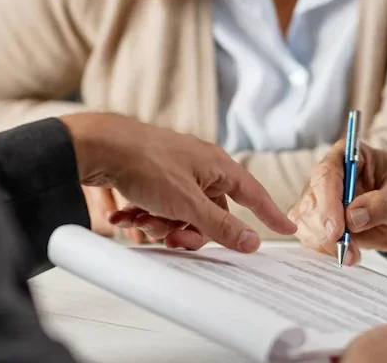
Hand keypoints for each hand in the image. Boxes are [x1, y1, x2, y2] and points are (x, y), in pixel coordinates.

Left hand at [61, 113, 294, 251]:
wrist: (99, 146)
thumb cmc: (145, 163)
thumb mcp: (188, 204)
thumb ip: (221, 225)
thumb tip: (251, 241)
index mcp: (217, 166)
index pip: (253, 194)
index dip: (270, 213)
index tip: (287, 229)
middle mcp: (199, 166)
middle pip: (210, 213)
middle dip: (190, 230)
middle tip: (173, 236)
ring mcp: (175, 171)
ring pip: (181, 213)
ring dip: (161, 224)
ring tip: (140, 220)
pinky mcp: (151, 177)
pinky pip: (157, 207)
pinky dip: (143, 216)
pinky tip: (124, 217)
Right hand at [290, 141, 386, 264]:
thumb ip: (380, 204)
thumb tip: (352, 218)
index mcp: (348, 156)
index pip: (327, 175)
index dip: (328, 202)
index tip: (336, 230)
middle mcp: (330, 176)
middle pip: (311, 201)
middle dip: (324, 229)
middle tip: (344, 249)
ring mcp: (324, 200)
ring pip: (305, 221)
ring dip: (324, 243)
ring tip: (351, 254)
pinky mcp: (324, 222)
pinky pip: (311, 236)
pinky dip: (324, 250)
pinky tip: (347, 254)